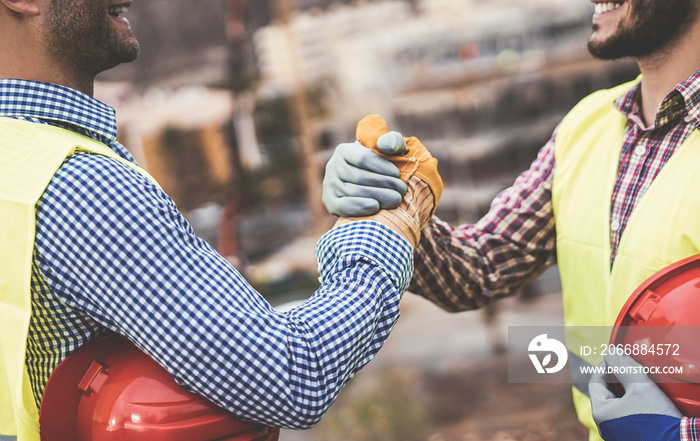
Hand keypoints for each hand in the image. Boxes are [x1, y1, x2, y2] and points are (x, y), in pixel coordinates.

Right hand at [333, 115, 442, 247]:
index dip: (382, 167)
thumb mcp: (390, 150)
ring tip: (396, 199)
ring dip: (377, 196)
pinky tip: (376, 207)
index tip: (398, 174)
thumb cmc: (384, 166)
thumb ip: (392, 141)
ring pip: (352, 191)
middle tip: (402, 190)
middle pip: (358, 176)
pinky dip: (359, 207)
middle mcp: (332, 166)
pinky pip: (342, 206)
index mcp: (344, 150)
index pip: (363, 158)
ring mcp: (329, 185)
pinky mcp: (329, 202)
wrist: (375, 188)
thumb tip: (387, 146)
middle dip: (384, 183)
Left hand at [589, 352, 681, 439]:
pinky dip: (632, 401)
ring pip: (617, 402)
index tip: (617, 358)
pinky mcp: (629, 433)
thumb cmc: (656, 419)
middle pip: (606, 392)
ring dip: (626, 389)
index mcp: (601, 412)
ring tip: (638, 379)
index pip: (595, 382)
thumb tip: (612, 351)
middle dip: (617, 377)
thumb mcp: (640, 386)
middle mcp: (605, 423)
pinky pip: (626, 412)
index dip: (605, 366)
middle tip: (629, 367)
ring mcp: (616, 429)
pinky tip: (644, 396)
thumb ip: (624, 366)